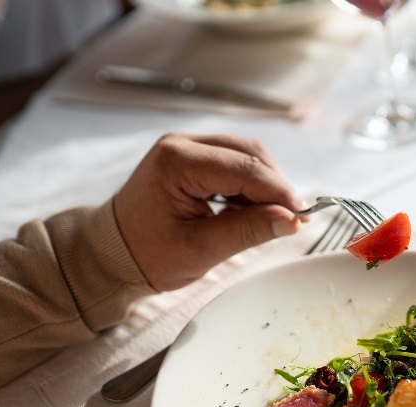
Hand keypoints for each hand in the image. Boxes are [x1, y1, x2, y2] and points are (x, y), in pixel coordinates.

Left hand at [113, 133, 307, 290]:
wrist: (112, 252)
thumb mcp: (200, 250)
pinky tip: (250, 210)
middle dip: (275, 186)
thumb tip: (291, 221)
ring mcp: (186, 147)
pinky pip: (234, 162)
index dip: (279, 192)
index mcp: (176, 163)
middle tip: (291, 219)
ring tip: (269, 218)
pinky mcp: (193, 156)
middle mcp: (181, 144)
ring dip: (265, 185)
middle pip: (250, 154)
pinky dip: (250, 185)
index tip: (303, 215)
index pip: (244, 170)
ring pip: (246, 155)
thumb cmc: (146, 254)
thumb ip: (248, 231)